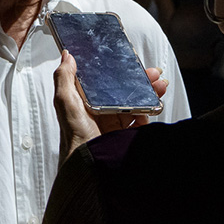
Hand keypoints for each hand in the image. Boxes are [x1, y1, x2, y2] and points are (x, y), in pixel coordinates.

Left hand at [53, 50, 167, 163]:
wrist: (90, 168)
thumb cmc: (75, 138)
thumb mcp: (65, 103)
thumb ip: (64, 78)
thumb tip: (67, 55)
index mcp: (86, 102)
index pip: (104, 80)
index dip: (117, 70)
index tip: (130, 60)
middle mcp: (101, 113)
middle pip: (123, 91)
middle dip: (140, 80)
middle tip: (152, 73)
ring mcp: (115, 125)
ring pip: (135, 103)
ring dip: (149, 93)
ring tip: (160, 86)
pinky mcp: (126, 136)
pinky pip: (142, 120)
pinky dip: (150, 111)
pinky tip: (153, 106)